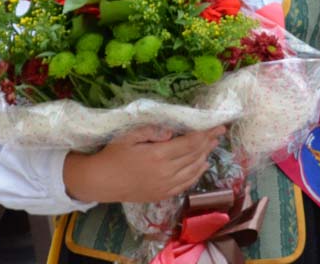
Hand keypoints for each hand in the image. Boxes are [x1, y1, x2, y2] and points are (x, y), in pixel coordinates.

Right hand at [63, 125, 224, 203]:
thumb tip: (171, 132)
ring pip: (193, 170)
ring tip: (213, 145)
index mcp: (158, 155)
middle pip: (195, 155)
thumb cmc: (113, 154)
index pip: (190, 143)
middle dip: (209, 142)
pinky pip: (186, 184)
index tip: (218, 126)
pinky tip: (202, 165)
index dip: (206, 134)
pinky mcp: (161, 195)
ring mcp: (164, 186)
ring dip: (205, 156)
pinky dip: (197, 173)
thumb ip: (151, 131)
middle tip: (219, 132)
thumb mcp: (128, 135)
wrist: (100, 182)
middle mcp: (165, 172)